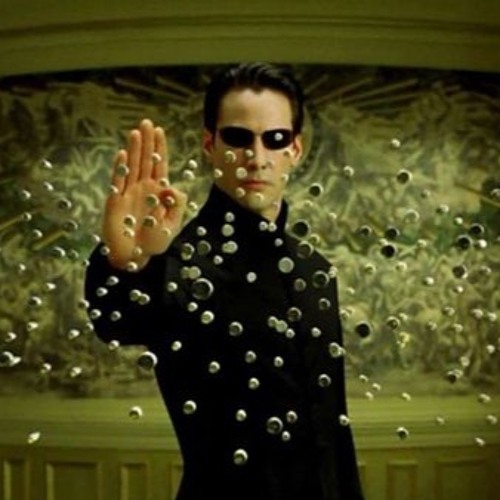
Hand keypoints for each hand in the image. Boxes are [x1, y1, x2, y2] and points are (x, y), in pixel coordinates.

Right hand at [102, 119, 186, 269]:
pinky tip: (123, 154)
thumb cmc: (153, 242)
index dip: (160, 149)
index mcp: (157, 192)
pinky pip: (118, 181)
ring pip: (132, 166)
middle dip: (147, 142)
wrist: (134, 256)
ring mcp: (128, 193)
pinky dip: (120, 168)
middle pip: (145, 160)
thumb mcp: (173, 224)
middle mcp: (143, 188)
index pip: (159, 165)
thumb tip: (173, 186)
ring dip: (134, 149)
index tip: (160, 131)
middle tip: (147, 122)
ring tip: (136, 132)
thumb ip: (177, 204)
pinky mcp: (115, 201)